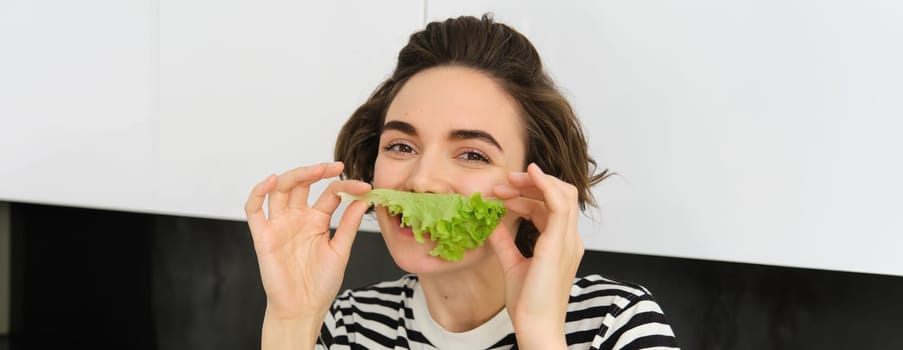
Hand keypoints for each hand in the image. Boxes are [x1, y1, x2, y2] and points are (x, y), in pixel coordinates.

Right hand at [245, 162, 370, 320]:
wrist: (302, 309)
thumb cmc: (320, 284)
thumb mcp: (340, 251)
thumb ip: (348, 225)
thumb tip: (363, 200)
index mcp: (316, 220)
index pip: (330, 193)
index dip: (346, 186)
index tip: (365, 187)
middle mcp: (296, 217)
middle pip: (302, 183)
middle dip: (317, 171)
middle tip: (335, 166)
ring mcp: (279, 224)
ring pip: (279, 190)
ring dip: (294, 175)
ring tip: (313, 170)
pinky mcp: (262, 236)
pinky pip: (254, 210)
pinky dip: (259, 193)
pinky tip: (272, 182)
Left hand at [489, 163, 583, 348]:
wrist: (535, 326)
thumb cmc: (528, 303)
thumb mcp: (512, 264)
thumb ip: (504, 242)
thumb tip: (492, 224)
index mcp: (561, 244)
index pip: (548, 208)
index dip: (526, 196)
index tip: (500, 194)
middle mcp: (569, 239)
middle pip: (558, 196)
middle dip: (531, 184)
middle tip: (504, 183)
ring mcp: (567, 240)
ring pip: (562, 194)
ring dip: (534, 182)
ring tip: (508, 182)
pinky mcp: (559, 243)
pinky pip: (558, 204)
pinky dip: (545, 184)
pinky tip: (530, 174)